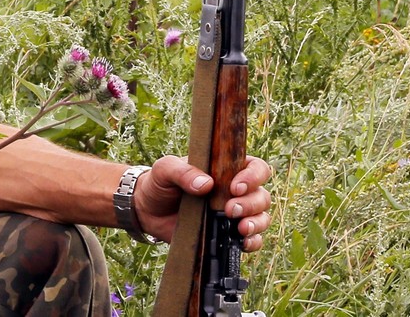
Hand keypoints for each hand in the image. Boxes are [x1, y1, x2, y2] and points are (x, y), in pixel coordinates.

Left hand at [133, 154, 273, 250]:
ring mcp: (234, 214)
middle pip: (261, 195)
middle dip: (250, 204)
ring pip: (261, 217)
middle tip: (230, 210)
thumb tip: (206, 184)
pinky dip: (253, 242)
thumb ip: (182, 172)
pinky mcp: (228, 235)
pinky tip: (242, 242)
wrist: (148, 210)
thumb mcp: (165, 170)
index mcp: (225, 169)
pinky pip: (253, 240)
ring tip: (240, 228)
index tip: (235, 187)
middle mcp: (235, 191)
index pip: (255, 167)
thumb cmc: (160, 183)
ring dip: (256, 223)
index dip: (252, 177)